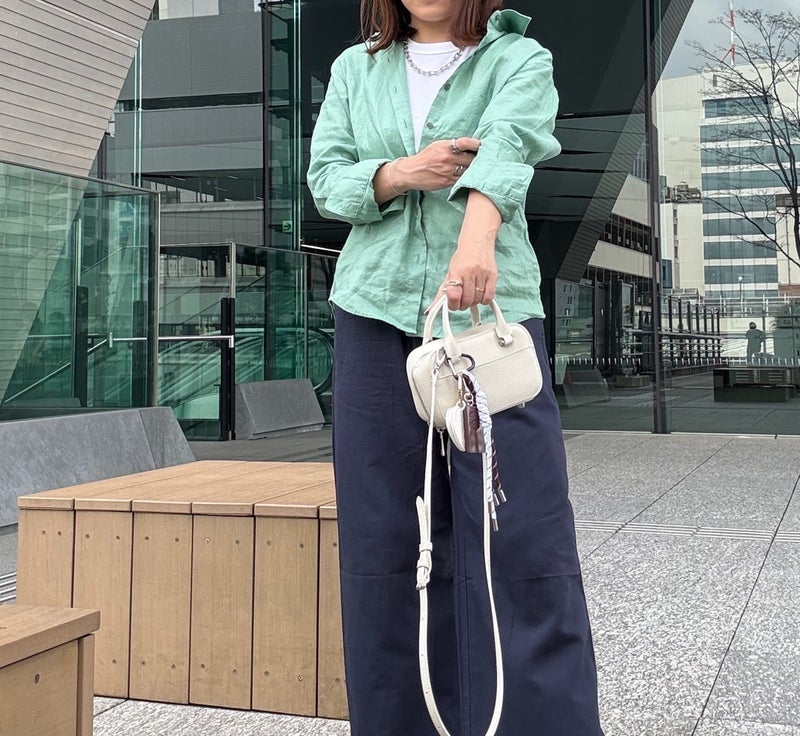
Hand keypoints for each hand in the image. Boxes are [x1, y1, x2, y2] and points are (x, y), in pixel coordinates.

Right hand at [392, 137, 479, 191]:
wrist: (411, 172)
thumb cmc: (425, 158)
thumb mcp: (437, 146)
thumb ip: (451, 145)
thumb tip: (468, 145)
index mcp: (446, 146)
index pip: (466, 143)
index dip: (477, 145)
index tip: (482, 146)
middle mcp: (448, 158)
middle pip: (471, 158)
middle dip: (477, 159)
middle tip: (483, 160)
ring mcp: (448, 171)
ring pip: (468, 170)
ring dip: (473, 170)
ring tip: (477, 169)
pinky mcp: (447, 182)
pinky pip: (461, 179)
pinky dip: (466, 178)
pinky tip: (467, 177)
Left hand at [426, 190, 500, 312]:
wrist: (477, 242)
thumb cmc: (462, 259)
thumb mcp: (449, 273)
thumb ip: (442, 292)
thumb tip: (430, 309)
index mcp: (456, 271)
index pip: (453, 294)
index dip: (452, 304)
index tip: (452, 304)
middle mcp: (470, 272)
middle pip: (467, 300)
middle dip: (463, 305)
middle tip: (461, 301)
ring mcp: (482, 273)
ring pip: (478, 299)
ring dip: (473, 302)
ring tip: (471, 296)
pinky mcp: (493, 275)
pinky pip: (489, 296)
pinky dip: (484, 300)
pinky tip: (480, 296)